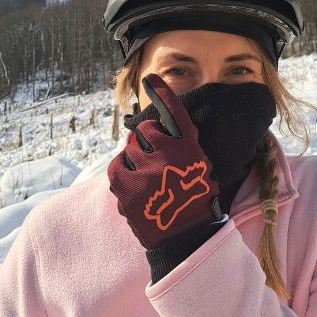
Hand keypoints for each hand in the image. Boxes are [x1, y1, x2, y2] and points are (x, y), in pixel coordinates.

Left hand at [108, 73, 221, 249]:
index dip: (161, 93)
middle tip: (155, 162)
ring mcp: (143, 170)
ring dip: (136, 159)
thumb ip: (182, 145)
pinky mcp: (125, 186)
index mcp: (188, 148)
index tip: (149, 78)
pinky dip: (123, 171)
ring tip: (148, 179)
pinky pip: (117, 165)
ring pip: (130, 148)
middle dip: (148, 142)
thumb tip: (159, 130)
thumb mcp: (199, 166)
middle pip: (145, 131)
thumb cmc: (195, 201)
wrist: (184, 238)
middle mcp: (166, 154)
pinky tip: (135, 184)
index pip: (173, 113)